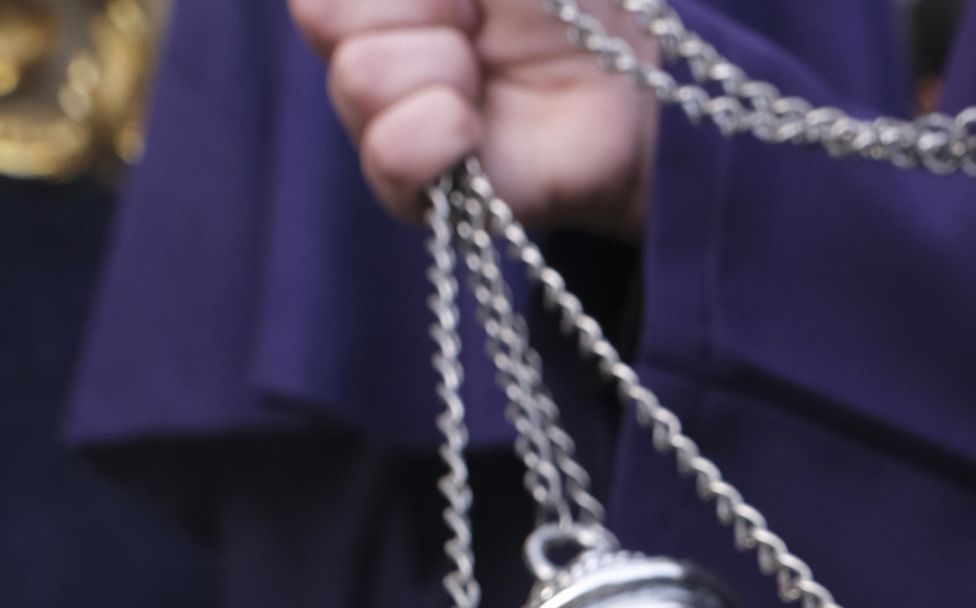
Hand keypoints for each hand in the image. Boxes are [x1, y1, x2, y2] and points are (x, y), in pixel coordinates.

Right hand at [289, 0, 658, 231]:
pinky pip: (390, 154)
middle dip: (424, 7)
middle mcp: (362, 48)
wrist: (624, 81)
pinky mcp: (411, 192)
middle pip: (323, 17)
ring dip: (443, 65)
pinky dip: (444, 132)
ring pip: (359, 78)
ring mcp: (380, 121)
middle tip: (476, 24)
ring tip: (483, 74)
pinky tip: (478, 128)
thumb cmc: (563, 1)